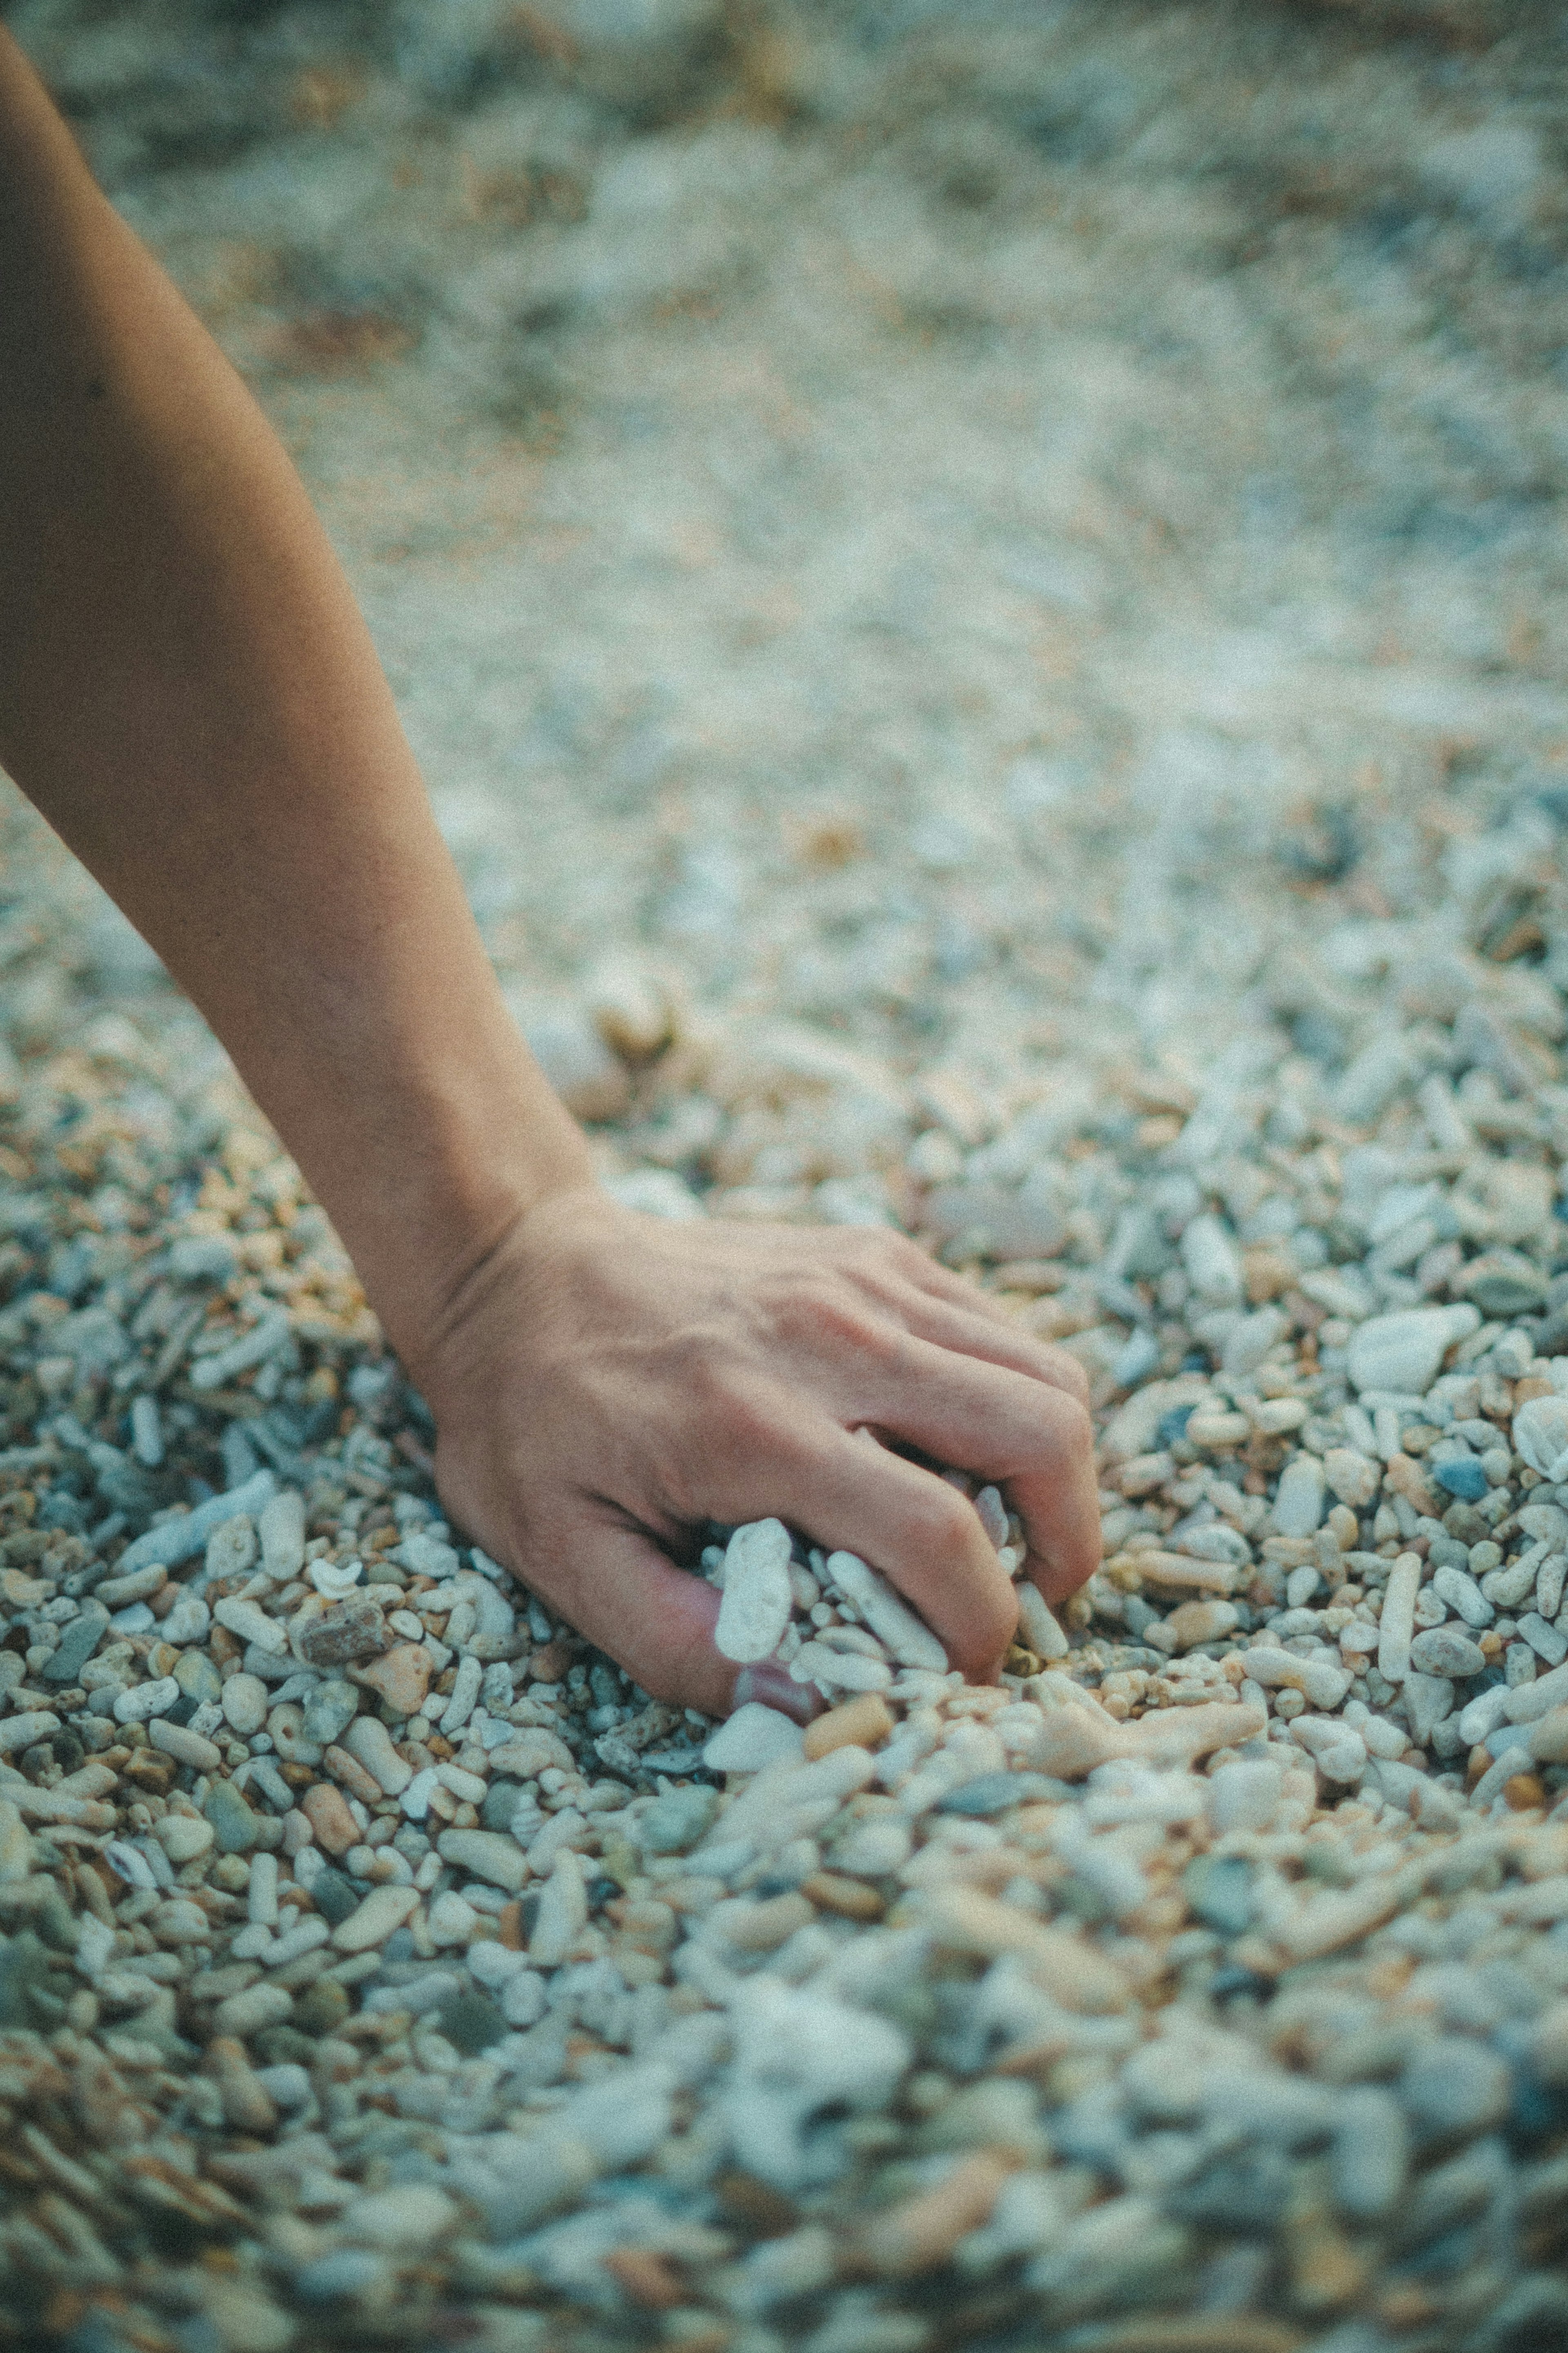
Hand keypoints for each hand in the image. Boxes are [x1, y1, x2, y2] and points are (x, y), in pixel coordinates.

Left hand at [413, 1185, 1100, 1715]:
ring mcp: (864, 1282)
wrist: (517, 1271)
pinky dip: (1014, 1401)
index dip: (978, 1622)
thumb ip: (681, 1645)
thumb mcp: (563, 1557)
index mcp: (754, 1426)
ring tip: (1010, 1533)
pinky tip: (962, 1453)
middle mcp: (829, 1339)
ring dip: (1057, 1471)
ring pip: (1044, 1370)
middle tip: (1026, 1599)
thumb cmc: (534, 1425)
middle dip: (1066, 1540)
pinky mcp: (876, 1256)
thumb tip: (804, 1697)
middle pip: (1036, 1429)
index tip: (964, 1669)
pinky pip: (1000, 1330)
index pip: (934, 1531)